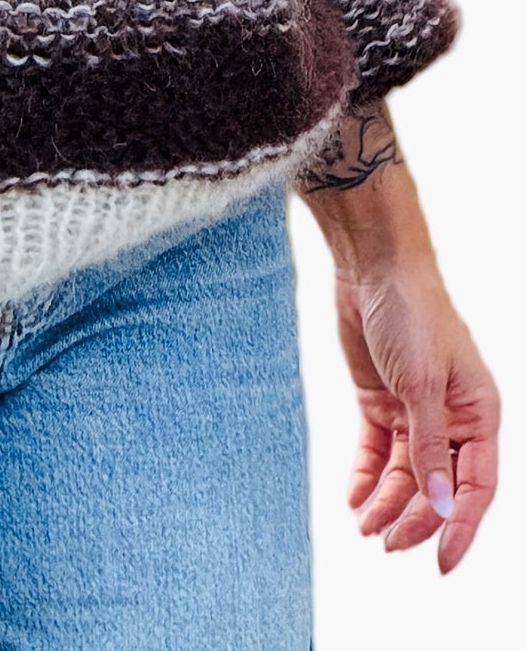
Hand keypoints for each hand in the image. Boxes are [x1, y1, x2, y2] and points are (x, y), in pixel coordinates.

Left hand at [331, 254, 498, 573]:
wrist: (373, 267)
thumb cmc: (412, 313)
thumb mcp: (422, 383)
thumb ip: (429, 444)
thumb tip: (439, 505)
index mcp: (478, 415)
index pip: (476, 487)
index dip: (460, 527)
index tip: (442, 564)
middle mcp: (451, 419)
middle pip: (439, 486)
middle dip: (416, 520)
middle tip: (387, 544)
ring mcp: (415, 410)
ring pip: (407, 473)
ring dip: (387, 502)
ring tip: (365, 527)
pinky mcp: (381, 399)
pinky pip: (377, 450)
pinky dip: (367, 475)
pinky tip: (353, 498)